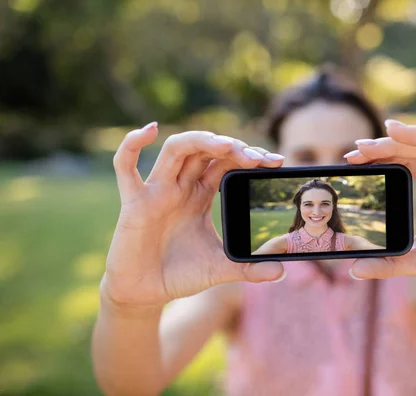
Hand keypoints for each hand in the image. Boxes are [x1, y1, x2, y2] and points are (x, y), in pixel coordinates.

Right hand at [102, 122, 285, 308]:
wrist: (145, 293)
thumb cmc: (179, 274)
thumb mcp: (221, 269)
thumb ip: (250, 268)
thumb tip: (282, 271)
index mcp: (200, 194)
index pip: (227, 162)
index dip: (249, 157)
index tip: (276, 162)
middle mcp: (180, 186)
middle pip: (206, 150)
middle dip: (233, 148)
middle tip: (258, 159)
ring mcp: (157, 190)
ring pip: (176, 150)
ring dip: (201, 141)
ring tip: (227, 145)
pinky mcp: (134, 202)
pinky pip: (125, 167)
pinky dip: (132, 145)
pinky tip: (150, 130)